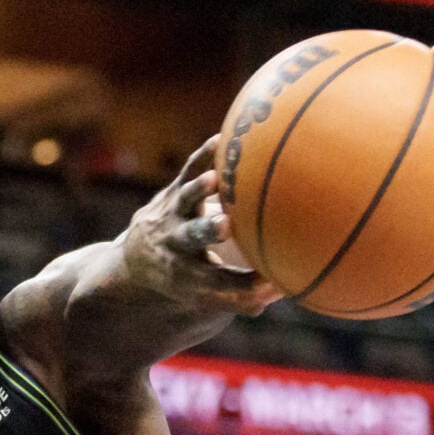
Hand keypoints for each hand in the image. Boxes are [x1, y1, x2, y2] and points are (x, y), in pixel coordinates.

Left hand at [121, 140, 284, 314]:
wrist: (140, 258)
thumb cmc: (193, 279)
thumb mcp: (211, 294)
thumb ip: (245, 295)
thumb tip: (293, 288)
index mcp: (190, 276)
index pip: (218, 282)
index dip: (243, 284)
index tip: (271, 283)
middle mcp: (178, 244)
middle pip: (192, 237)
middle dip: (207, 230)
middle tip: (224, 226)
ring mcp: (175, 214)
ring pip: (186, 199)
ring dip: (199, 190)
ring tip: (215, 180)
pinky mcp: (176, 191)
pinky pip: (189, 169)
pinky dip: (204, 156)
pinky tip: (222, 139)